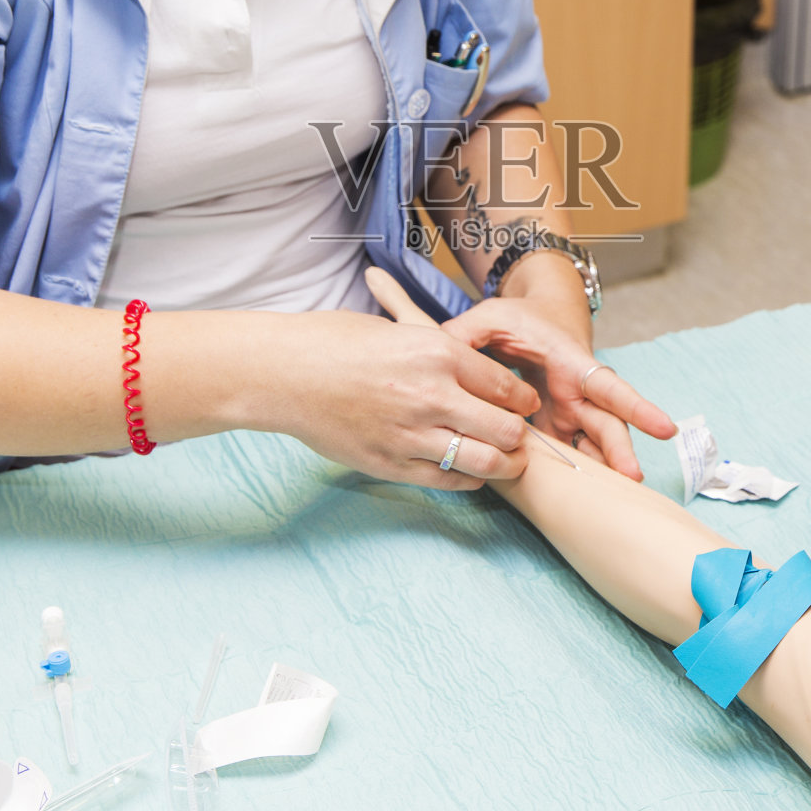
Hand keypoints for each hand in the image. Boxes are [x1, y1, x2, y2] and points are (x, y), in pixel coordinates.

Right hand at [258, 310, 539, 489]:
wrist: (284, 373)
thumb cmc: (337, 343)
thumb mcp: (399, 330)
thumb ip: (441, 351)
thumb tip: (477, 369)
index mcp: (438, 353)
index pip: (506, 386)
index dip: (523, 399)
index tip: (525, 405)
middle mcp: (431, 395)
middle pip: (506, 428)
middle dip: (521, 437)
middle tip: (523, 438)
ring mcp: (411, 434)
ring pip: (484, 462)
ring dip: (505, 465)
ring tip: (509, 462)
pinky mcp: (390, 464)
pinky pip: (447, 481)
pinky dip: (468, 480)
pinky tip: (470, 472)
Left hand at [437, 294, 676, 479]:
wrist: (541, 318)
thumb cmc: (519, 318)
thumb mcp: (490, 316)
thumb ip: (467, 332)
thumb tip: (441, 344)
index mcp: (570, 362)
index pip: (607, 384)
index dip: (635, 406)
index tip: (663, 427)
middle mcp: (577, 391)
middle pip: (606, 423)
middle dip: (621, 450)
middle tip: (633, 479)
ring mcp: (570, 412)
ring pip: (592, 445)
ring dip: (602, 470)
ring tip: (612, 502)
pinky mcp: (559, 426)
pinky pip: (570, 452)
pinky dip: (576, 474)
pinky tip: (578, 502)